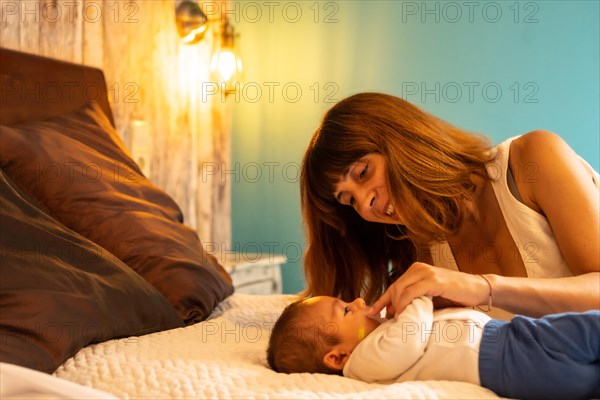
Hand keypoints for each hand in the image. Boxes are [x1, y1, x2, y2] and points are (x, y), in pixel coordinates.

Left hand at [368, 262, 489, 317]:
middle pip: (395, 288)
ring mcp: (425, 273)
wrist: (478, 289)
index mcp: (416, 270)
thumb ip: (415, 300)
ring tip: (398, 320)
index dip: (382, 300)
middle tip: (388, 320)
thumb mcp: (431, 297)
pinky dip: (405, 304)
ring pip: (401, 290)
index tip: (372, 311)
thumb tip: (394, 312)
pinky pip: (412, 293)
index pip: (394, 285)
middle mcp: (418, 268)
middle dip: (387, 305)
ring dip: (397, 307)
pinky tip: (405, 314)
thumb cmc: (455, 295)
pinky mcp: (433, 280)